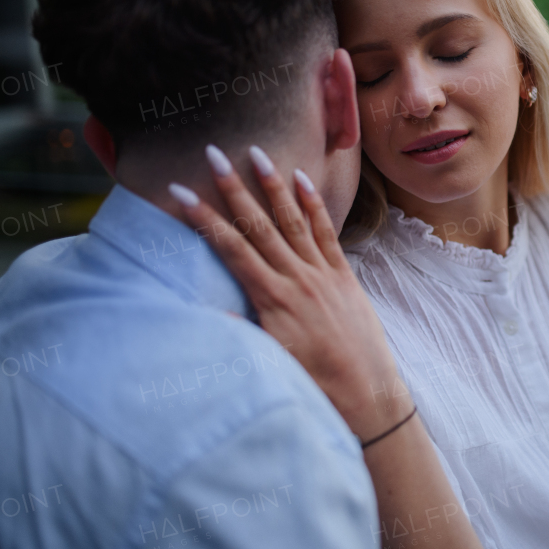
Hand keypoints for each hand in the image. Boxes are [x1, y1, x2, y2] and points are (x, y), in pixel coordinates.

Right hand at [170, 145, 406, 439]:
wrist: (367, 395)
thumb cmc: (314, 385)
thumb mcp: (271, 363)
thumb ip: (241, 333)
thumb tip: (207, 312)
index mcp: (273, 299)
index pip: (231, 248)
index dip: (204, 218)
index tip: (181, 192)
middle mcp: (297, 279)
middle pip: (258, 225)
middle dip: (233, 188)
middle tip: (212, 154)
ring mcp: (323, 274)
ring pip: (293, 220)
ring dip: (273, 185)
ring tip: (256, 153)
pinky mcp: (344, 276)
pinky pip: (326, 233)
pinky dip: (312, 205)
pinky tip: (302, 180)